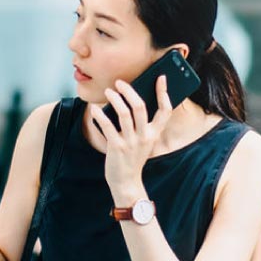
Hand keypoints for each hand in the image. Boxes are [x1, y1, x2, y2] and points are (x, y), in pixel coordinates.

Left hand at [90, 75, 171, 196]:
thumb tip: (129, 101)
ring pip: (124, 113)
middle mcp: (145, 136)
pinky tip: (94, 109)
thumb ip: (141, 125)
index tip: (161, 78)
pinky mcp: (116, 147)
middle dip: (129, 91)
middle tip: (119, 82)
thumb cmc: (132, 158)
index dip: (164, 93)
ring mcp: (131, 142)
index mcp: (154, 134)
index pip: (165, 110)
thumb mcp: (143, 142)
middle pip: (140, 107)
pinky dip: (100, 115)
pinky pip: (107, 126)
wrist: (126, 182)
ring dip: (114, 99)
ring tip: (108, 92)